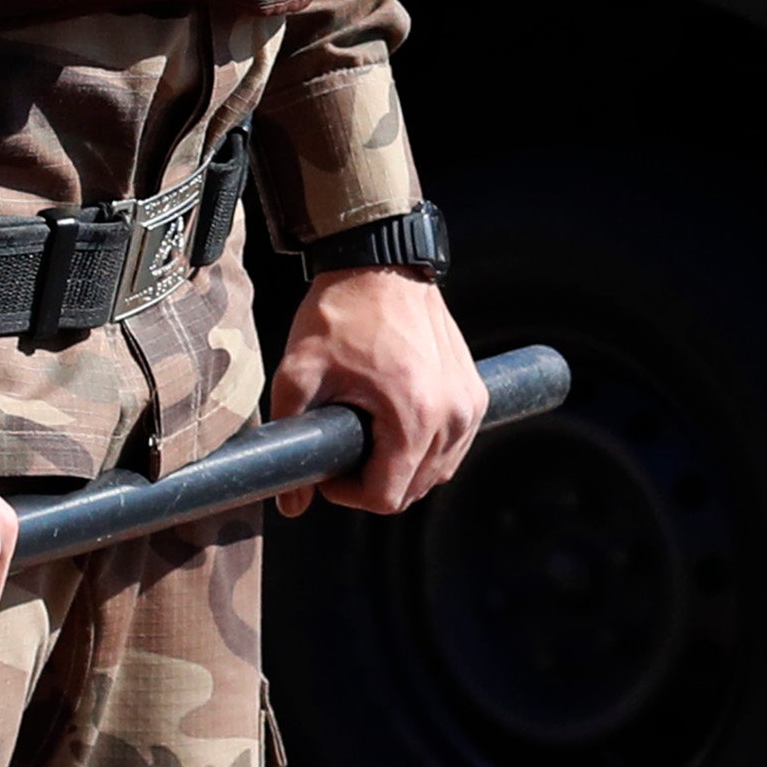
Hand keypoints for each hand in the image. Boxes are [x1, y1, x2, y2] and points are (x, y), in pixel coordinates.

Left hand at [266, 264, 485, 514]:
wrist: (380, 263)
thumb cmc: (340, 314)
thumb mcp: (298, 374)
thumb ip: (290, 438)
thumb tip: (291, 503)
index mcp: (414, 415)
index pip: (386, 498)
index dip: (348, 493)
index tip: (330, 466)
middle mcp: (452, 414)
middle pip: (414, 490)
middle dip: (374, 481)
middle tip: (346, 448)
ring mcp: (469, 403)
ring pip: (438, 472)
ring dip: (403, 468)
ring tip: (370, 434)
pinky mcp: (475, 391)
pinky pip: (455, 445)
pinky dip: (428, 449)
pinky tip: (398, 425)